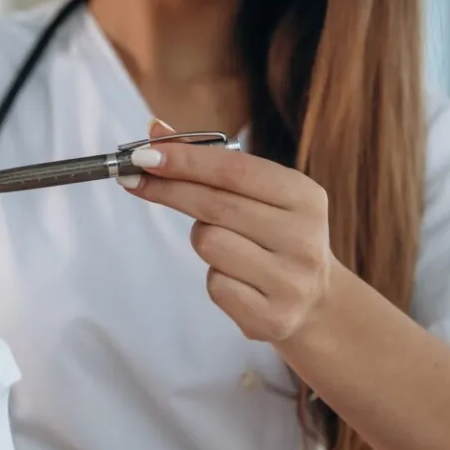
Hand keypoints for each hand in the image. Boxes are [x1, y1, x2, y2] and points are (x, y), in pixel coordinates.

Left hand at [118, 120, 334, 344]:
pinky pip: (216, 285)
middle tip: (132, 179)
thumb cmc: (276, 235)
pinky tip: (239, 279)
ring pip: (209, 244)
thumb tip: (155, 131)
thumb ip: (211, 162)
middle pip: (215, 205)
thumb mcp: (260, 194)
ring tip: (229, 245)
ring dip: (203, 239)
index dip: (186, 160)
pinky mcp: (272, 318)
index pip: (235, 170)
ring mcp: (291, 281)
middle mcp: (304, 238)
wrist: (317, 303)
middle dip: (168, 189)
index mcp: (306, 197)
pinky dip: (216, 277)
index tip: (143, 154)